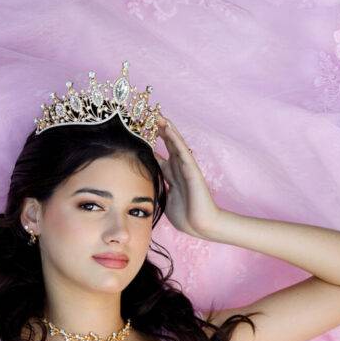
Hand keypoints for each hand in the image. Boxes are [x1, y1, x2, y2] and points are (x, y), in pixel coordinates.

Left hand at [154, 114, 220, 239]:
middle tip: (146, 117)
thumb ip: (158, 191)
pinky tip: (167, 127)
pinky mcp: (192, 170)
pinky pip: (182, 151)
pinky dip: (174, 139)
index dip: (149, 145)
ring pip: (174, 143)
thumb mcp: (165, 201)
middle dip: (157, 131)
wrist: (201, 225)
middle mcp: (179, 168)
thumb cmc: (186, 217)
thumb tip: (145, 188)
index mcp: (172, 176)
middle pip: (167, 145)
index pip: (159, 156)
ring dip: (166, 128)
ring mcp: (186, 168)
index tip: (137, 134)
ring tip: (157, 114)